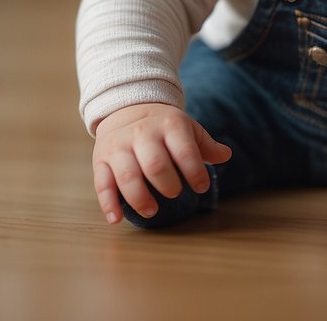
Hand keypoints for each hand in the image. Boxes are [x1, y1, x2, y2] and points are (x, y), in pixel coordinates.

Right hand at [92, 102, 231, 224]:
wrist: (125, 108)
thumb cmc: (162, 125)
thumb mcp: (186, 127)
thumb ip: (205, 144)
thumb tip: (226, 155)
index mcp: (169, 125)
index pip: (184, 150)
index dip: (195, 172)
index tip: (200, 187)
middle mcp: (142, 134)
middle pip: (155, 165)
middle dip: (168, 185)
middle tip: (175, 194)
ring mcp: (119, 147)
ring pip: (128, 176)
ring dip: (140, 198)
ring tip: (151, 211)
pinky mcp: (100, 160)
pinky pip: (102, 183)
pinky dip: (108, 203)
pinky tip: (116, 219)